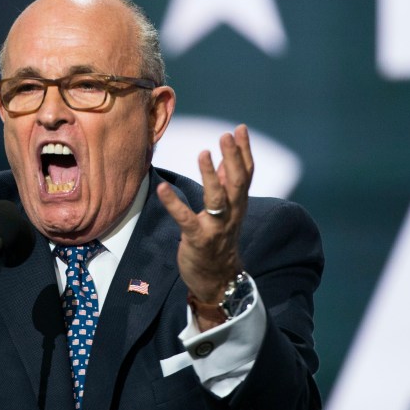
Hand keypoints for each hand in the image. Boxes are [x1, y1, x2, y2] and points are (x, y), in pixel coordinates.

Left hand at [157, 125, 253, 325]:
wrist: (218, 280)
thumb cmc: (219, 242)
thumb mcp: (228, 213)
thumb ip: (227, 187)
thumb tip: (228, 160)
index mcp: (238, 206)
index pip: (246, 174)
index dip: (244, 151)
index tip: (239, 128)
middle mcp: (231, 215)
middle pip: (237, 183)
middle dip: (233, 158)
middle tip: (225, 135)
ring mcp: (215, 227)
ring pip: (217, 199)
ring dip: (211, 175)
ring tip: (203, 153)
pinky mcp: (197, 239)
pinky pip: (185, 219)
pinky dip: (174, 203)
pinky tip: (163, 188)